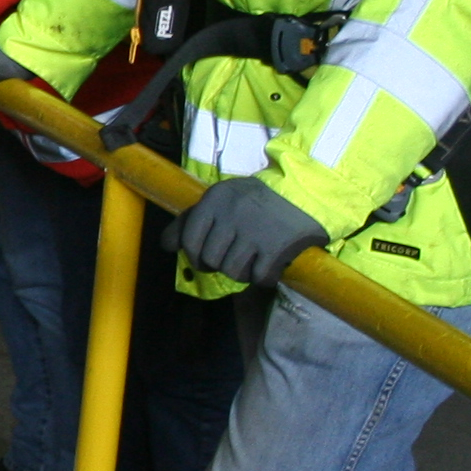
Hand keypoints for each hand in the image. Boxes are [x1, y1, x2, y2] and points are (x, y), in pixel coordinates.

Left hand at [175, 177, 327, 286]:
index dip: (194, 255)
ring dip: (242, 272)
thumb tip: (165, 245)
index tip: (205, 257)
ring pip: (232, 272)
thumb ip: (191, 220)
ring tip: (253, 259)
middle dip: (219, 265)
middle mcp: (232, 215)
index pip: (189, 240)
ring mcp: (255, 233)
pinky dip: (264, 277)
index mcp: (215, 200)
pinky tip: (270, 265)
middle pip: (210, 260)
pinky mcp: (277, 248)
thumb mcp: (222, 199)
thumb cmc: (257, 199)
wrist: (305, 192)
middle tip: (233, 257)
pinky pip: (259, 277)